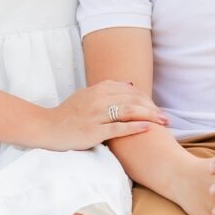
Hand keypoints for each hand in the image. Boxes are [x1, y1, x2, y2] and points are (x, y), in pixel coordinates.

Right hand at [42, 80, 165, 149]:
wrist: (48, 127)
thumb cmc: (69, 114)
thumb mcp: (86, 96)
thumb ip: (107, 90)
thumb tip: (129, 84)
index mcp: (97, 89)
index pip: (128, 90)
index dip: (145, 98)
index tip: (157, 108)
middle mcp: (97, 98)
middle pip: (131, 100)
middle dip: (152, 108)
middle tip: (166, 118)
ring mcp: (95, 114)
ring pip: (127, 111)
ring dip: (148, 116)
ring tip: (162, 122)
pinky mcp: (94, 130)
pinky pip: (117, 127)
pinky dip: (134, 127)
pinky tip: (147, 128)